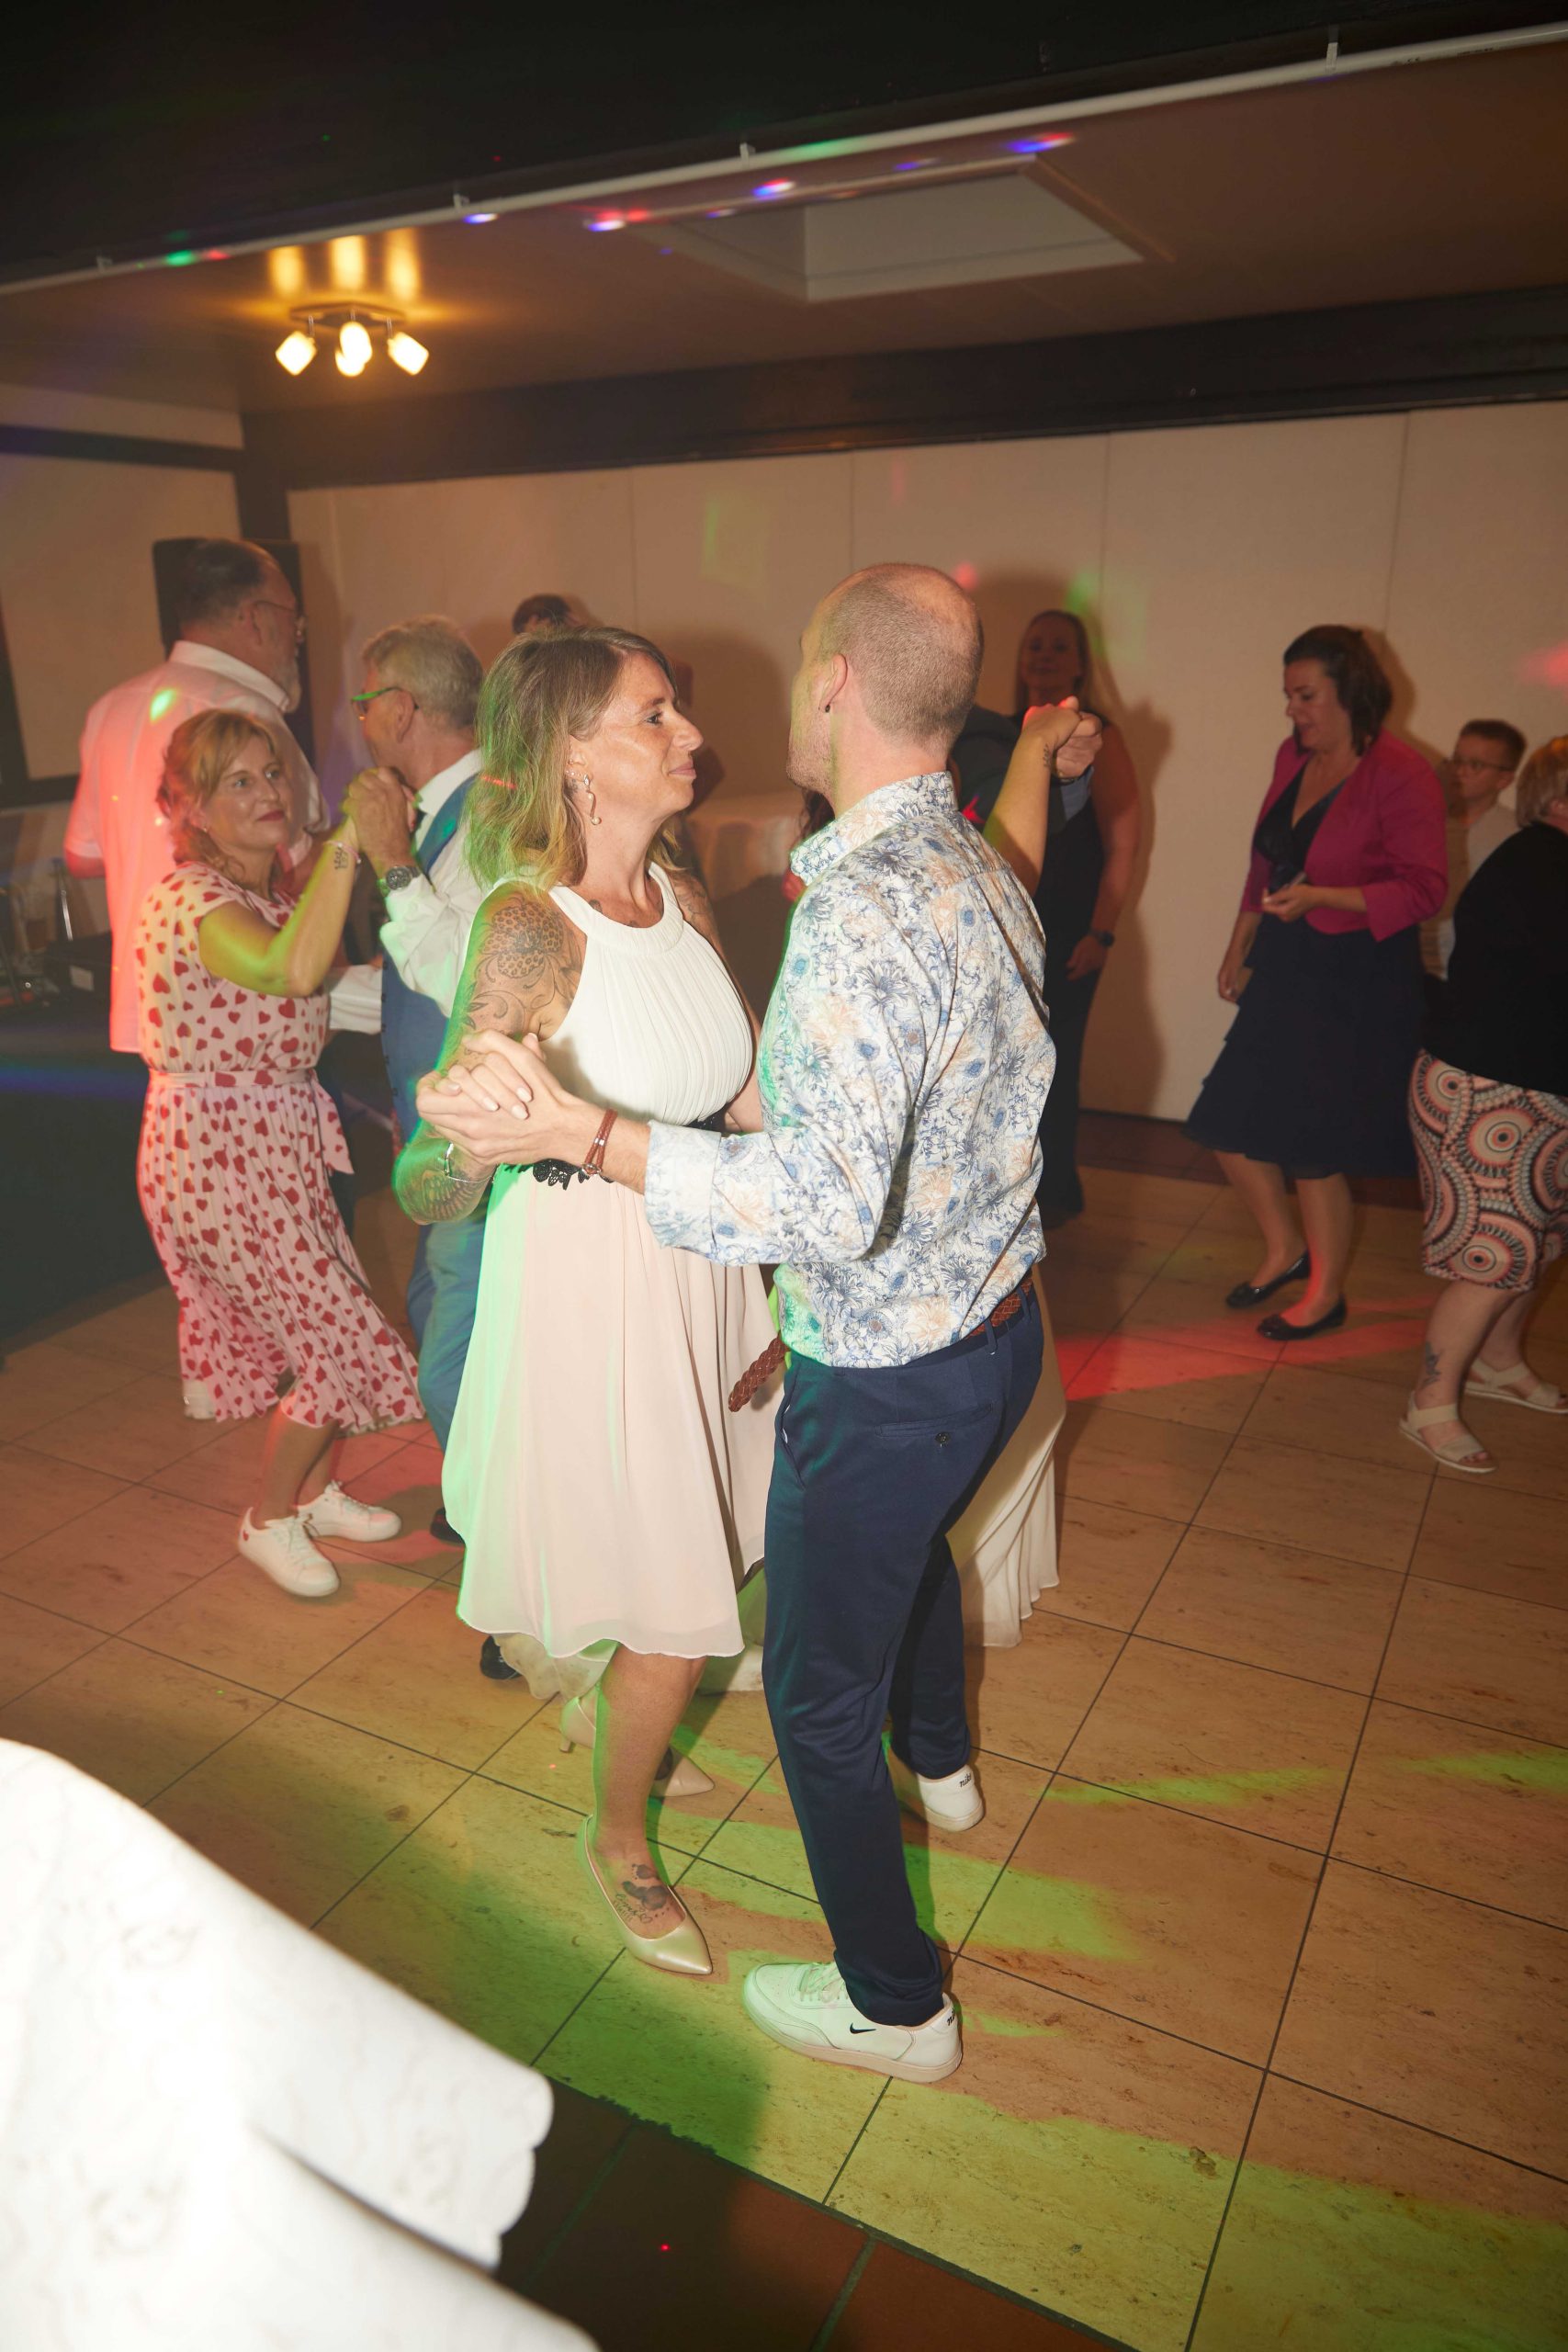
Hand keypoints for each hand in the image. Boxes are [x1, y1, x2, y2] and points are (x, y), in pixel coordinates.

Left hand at [345, 766, 414, 876]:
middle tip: (361, 793)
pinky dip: (347, 808)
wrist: (391, 851)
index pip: (383, 771)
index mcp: (395, 791)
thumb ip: (401, 795)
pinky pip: (347, 802)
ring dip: (353, 795)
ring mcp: (369, 800)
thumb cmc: (400, 834)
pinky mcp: (358, 810)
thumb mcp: (406, 809)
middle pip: (364, 777)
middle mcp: (382, 792)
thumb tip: (394, 786)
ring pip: (353, 787)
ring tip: (355, 803)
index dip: (376, 775)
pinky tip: (352, 814)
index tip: (373, 783)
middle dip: (361, 784)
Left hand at [418, 1031, 598, 1168]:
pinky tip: (482, 1116)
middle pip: (429, 1115)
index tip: (440, 1078)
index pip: (425, 1101)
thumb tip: (468, 1040)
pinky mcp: (486, 1156)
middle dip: (436, 1097)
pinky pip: (460, 1141)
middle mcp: (469, 1131)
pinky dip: (465, 1127)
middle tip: (451, 1088)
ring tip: (467, 1101)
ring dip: (450, 1112)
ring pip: (443, 1128)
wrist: (564, 1130)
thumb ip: (493, 1043)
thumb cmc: (544, 1094)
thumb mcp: (523, 1059)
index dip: (427, 1086)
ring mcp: (476, 1147)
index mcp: (472, 1107)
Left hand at [1019, 697, 1102, 780]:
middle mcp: (1095, 741)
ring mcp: (1088, 756)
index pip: (1092, 726)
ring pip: (1073, 754)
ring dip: (1057, 750)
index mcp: (1093, 723)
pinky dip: (1054, 762)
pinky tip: (1048, 757)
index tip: (1063, 727)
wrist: (1042, 748)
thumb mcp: (1057, 714)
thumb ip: (1067, 708)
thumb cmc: (1051, 727)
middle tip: (1051, 737)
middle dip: (1064, 738)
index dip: (1076, 727)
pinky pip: (1067, 767)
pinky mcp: (1078, 769)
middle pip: (1081, 741)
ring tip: (1048, 746)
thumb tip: (1072, 700)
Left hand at [1064, 933, 1108, 979]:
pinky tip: (1085, 966)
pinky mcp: (1102, 963)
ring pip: (1089, 970)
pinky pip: (1094, 968)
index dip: (1073, 976)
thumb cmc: (1087, 942)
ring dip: (1084, 971)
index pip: (1078, 971)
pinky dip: (1089, 968)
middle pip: (1084, 972)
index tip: (1068, 978)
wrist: (1100, 937)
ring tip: (1078, 971)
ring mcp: (1098, 964)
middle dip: (1078, 974)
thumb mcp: (1078, 949)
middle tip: (1072, 976)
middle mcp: (1092, 963)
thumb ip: (1074, 959)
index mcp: (1086, 960)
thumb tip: (1068, 967)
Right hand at [1217, 954, 1246, 1002]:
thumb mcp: (1235, 969)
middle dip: (1230, 997)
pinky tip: (1242, 987)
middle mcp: (1223, 977)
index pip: (1222, 992)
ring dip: (1233, 993)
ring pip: (1228, 987)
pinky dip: (1236, 987)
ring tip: (1240, 996)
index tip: (1235, 1001)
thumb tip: (1230, 992)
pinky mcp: (1233, 972)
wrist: (1239, 946)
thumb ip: (1232, 980)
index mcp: (1222, 977)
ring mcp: (1228, 974)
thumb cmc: (1236, 957)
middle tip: (1237, 1001)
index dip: (1228, 998)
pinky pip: (1233, 983)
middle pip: (1224, 991)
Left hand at [1260, 881, 1320, 924]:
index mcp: (1283, 912)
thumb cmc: (1305, 894)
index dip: (1264, 897)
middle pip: (1271, 907)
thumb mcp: (1289, 892)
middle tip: (1283, 888)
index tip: (1266, 889)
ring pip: (1277, 906)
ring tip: (1288, 890)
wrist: (1317, 898)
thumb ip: (1277, 897)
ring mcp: (1287, 917)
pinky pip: (1282, 908)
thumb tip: (1266, 900)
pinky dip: (1283, 901)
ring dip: (1279, 898)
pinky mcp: (1290, 916)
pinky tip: (1290, 895)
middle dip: (1274, 896)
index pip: (1266, 907)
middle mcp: (1284, 917)